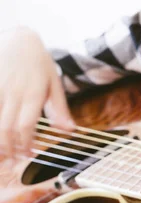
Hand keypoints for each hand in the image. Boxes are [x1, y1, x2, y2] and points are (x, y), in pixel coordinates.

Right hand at [0, 27, 73, 158]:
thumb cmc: (39, 63)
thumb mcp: (54, 83)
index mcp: (34, 94)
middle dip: (9, 147)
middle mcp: (14, 92)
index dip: (26, 143)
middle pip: (7, 126)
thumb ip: (60, 108)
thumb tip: (69, 131)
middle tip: (12, 160)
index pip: (27, 125)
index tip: (29, 155)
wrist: (19, 38)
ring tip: (1, 153)